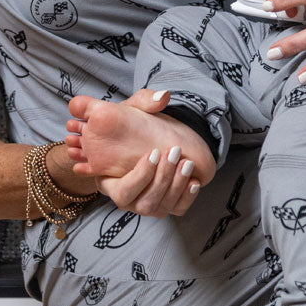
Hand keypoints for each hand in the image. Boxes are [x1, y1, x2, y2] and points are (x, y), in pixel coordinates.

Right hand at [64, 89, 201, 217]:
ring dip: (176, 186)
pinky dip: (187, 197)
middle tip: (174, 153)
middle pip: (144, 203)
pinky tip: (194, 181)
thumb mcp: (133, 110)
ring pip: (161, 208)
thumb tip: (161, 96)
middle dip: (162, 179)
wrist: (152, 137)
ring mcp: (148, 204)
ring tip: (185, 163)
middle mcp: (129, 199)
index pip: (122, 193)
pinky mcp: (166, 205)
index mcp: (111, 182)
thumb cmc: (134, 127)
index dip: (139, 177)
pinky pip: (177, 210)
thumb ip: (144, 101)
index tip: (153, 153)